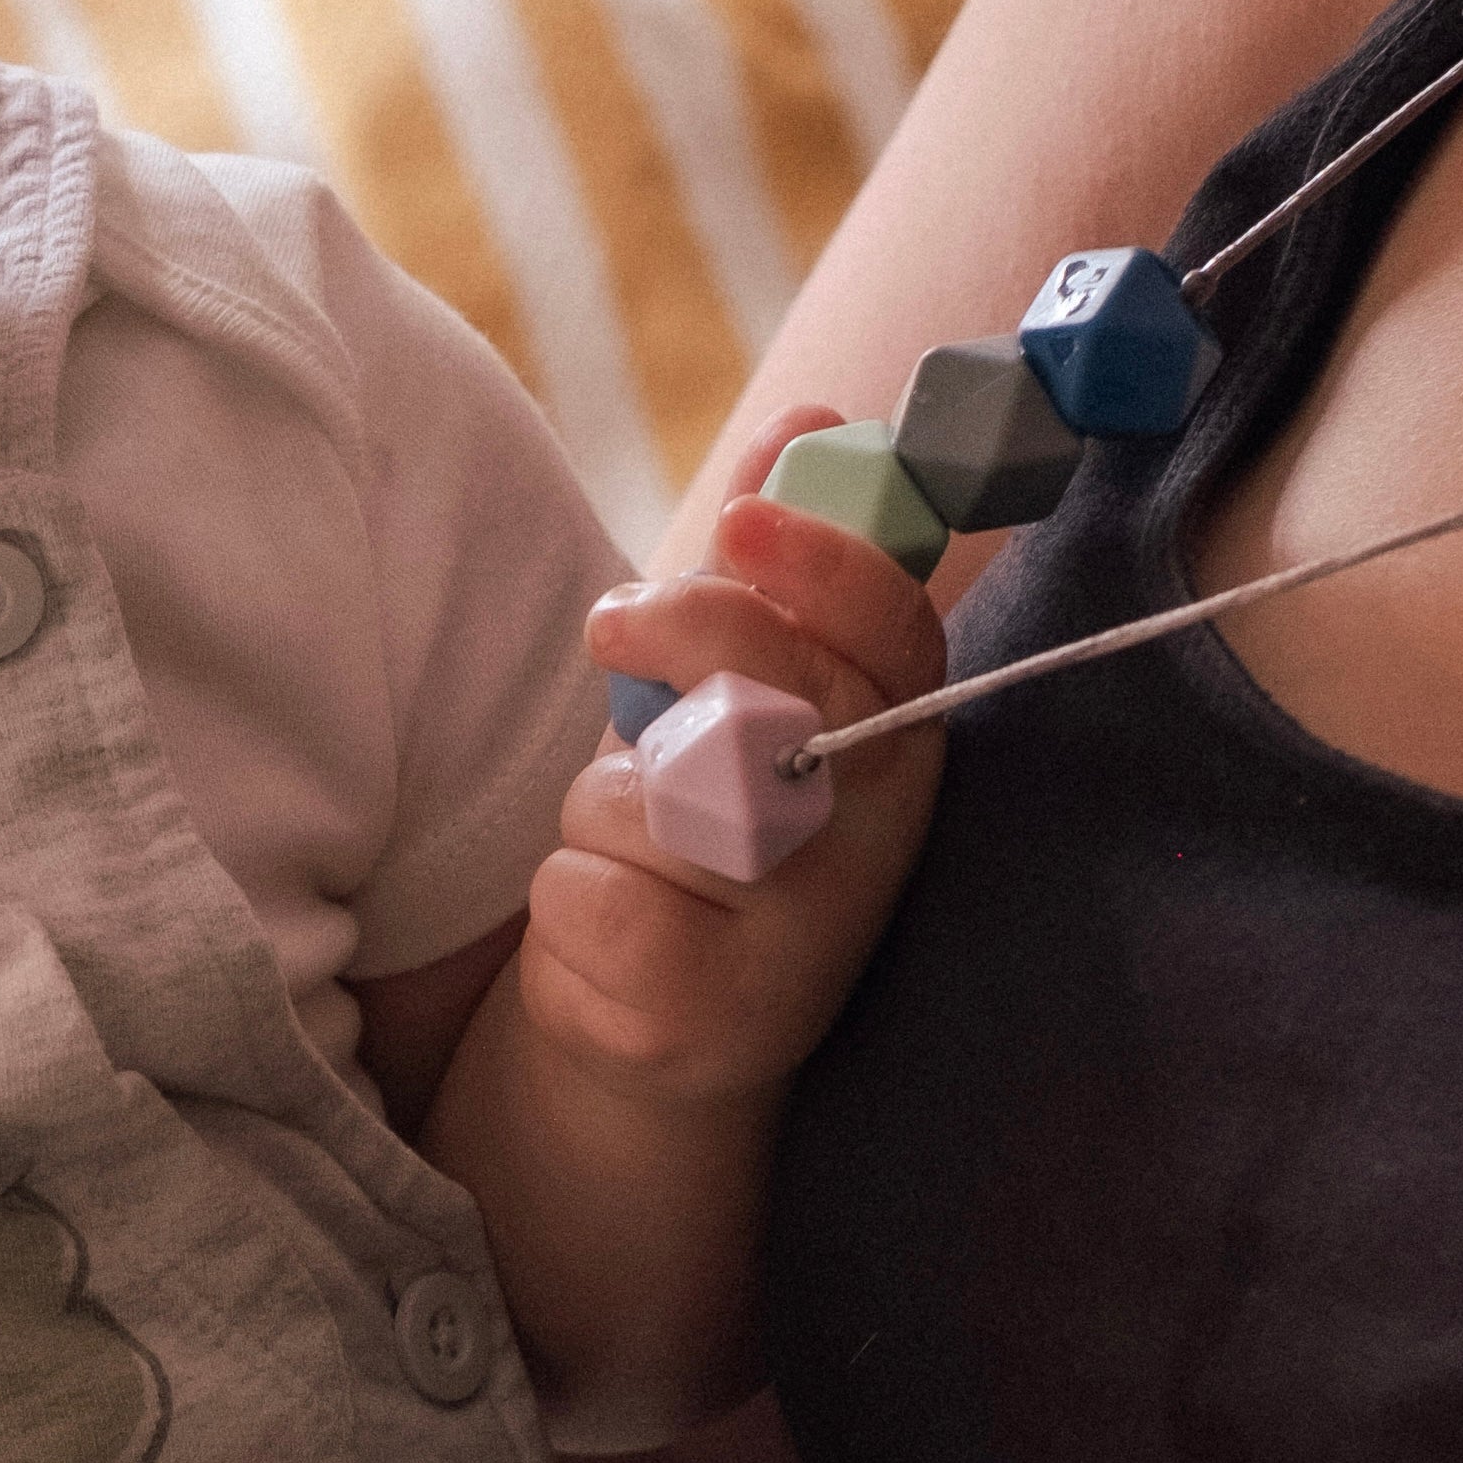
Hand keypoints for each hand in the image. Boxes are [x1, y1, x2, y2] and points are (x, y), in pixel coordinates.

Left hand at [532, 409, 949, 1106]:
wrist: (658, 1038)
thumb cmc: (698, 837)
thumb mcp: (732, 699)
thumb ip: (762, 576)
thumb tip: (809, 423)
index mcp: (892, 745)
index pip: (896, 637)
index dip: (827, 568)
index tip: (741, 520)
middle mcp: (871, 843)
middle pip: (780, 698)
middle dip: (685, 634)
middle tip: (614, 622)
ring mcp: (800, 939)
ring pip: (655, 799)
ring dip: (599, 808)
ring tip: (630, 856)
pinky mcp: (710, 1017)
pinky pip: (594, 894)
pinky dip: (566, 895)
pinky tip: (606, 937)